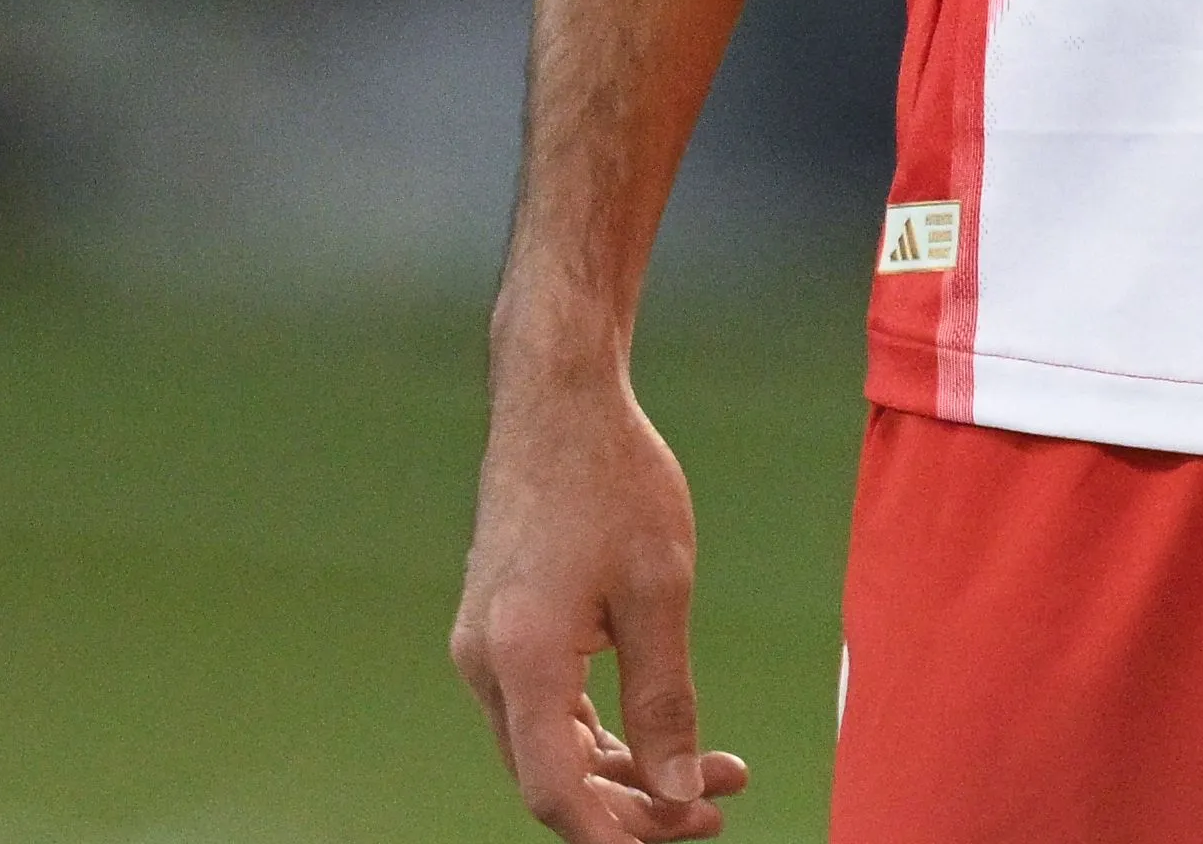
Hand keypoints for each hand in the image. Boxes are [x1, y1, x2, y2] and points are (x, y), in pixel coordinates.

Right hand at [450, 350, 751, 839]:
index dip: (612, 835)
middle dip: (635, 805)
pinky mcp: (498, 633)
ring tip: (711, 775)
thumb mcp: (660, 590)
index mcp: (522, 659)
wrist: (558, 402)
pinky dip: (599, 730)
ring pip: (550, 747)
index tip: (677, 840)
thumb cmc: (613, 481)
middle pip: (553, 777)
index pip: (554, 791)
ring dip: (625, 770)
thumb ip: (666, 698)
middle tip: (717, 810)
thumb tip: (678, 792)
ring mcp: (485, 650)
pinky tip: (658, 732)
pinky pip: (546, 709)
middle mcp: (486, 666)